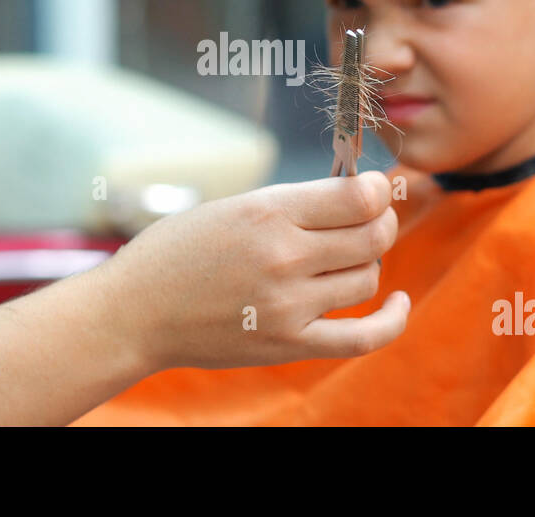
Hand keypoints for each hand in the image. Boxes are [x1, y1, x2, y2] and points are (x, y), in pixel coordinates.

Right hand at [98, 171, 407, 372]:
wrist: (134, 313)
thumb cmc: (177, 253)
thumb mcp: (232, 206)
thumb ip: (293, 203)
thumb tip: (356, 197)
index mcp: (269, 213)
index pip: (359, 197)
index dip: (377, 190)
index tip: (372, 189)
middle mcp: (285, 257)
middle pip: (374, 236)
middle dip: (379, 223)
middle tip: (366, 221)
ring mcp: (290, 305)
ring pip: (368, 278)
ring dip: (366, 264)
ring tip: (344, 258)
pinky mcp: (289, 345)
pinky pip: (363, 337)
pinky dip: (392, 321)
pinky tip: (400, 303)